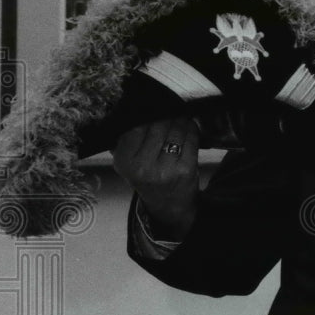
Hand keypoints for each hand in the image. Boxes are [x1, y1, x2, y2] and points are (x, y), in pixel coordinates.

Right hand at [112, 117, 199, 240]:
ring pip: (176, 129)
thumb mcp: (127, 162)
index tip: (154, 107)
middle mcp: (143, 167)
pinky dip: (191, 128)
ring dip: (180, 119)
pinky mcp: (186, 170)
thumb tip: (132, 108)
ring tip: (179, 117)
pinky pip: (191, 138)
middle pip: (158, 125)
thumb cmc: (148, 178)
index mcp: (124, 161)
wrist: (168, 207)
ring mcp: (166, 169)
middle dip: (166, 114)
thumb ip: (125, 139)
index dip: (148, 113)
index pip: (137, 126)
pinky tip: (188, 126)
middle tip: (170, 110)